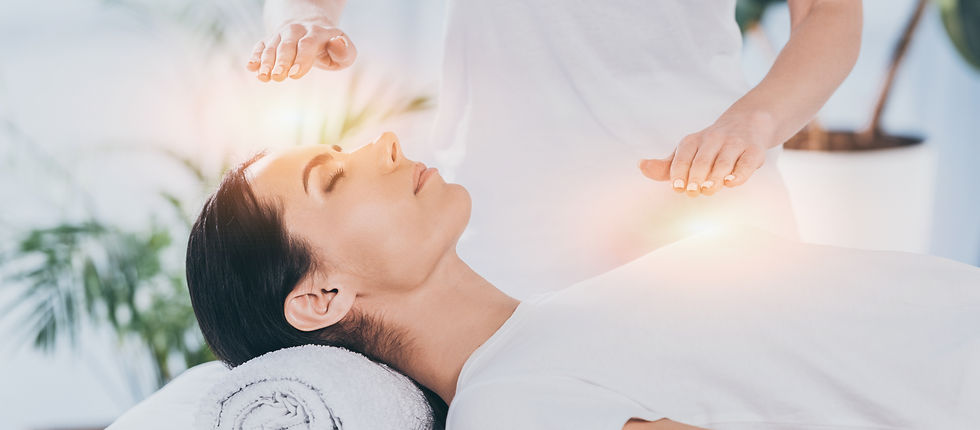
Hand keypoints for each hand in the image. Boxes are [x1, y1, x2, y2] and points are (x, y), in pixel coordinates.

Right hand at [246, 17, 356, 81]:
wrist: (311, 29)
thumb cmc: (331, 49)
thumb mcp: (346, 52)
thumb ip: (345, 51)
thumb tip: (337, 42)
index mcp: (318, 33)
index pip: (308, 44)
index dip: (301, 58)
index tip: (295, 74)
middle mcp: (297, 30)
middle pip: (287, 45)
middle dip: (282, 61)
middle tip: (277, 77)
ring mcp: (282, 35)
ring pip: (272, 46)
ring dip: (266, 62)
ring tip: (263, 77)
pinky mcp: (270, 41)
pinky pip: (260, 46)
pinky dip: (255, 56)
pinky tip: (251, 67)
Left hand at [637, 111, 775, 196]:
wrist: (748, 123)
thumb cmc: (709, 147)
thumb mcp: (686, 153)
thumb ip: (664, 166)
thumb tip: (641, 166)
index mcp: (693, 141)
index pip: (683, 156)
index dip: (679, 172)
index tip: (678, 188)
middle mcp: (713, 139)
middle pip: (702, 160)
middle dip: (696, 177)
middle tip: (692, 192)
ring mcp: (735, 144)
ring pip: (723, 162)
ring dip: (715, 177)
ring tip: (708, 190)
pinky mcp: (754, 151)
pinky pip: (746, 163)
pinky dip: (738, 174)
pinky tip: (731, 182)